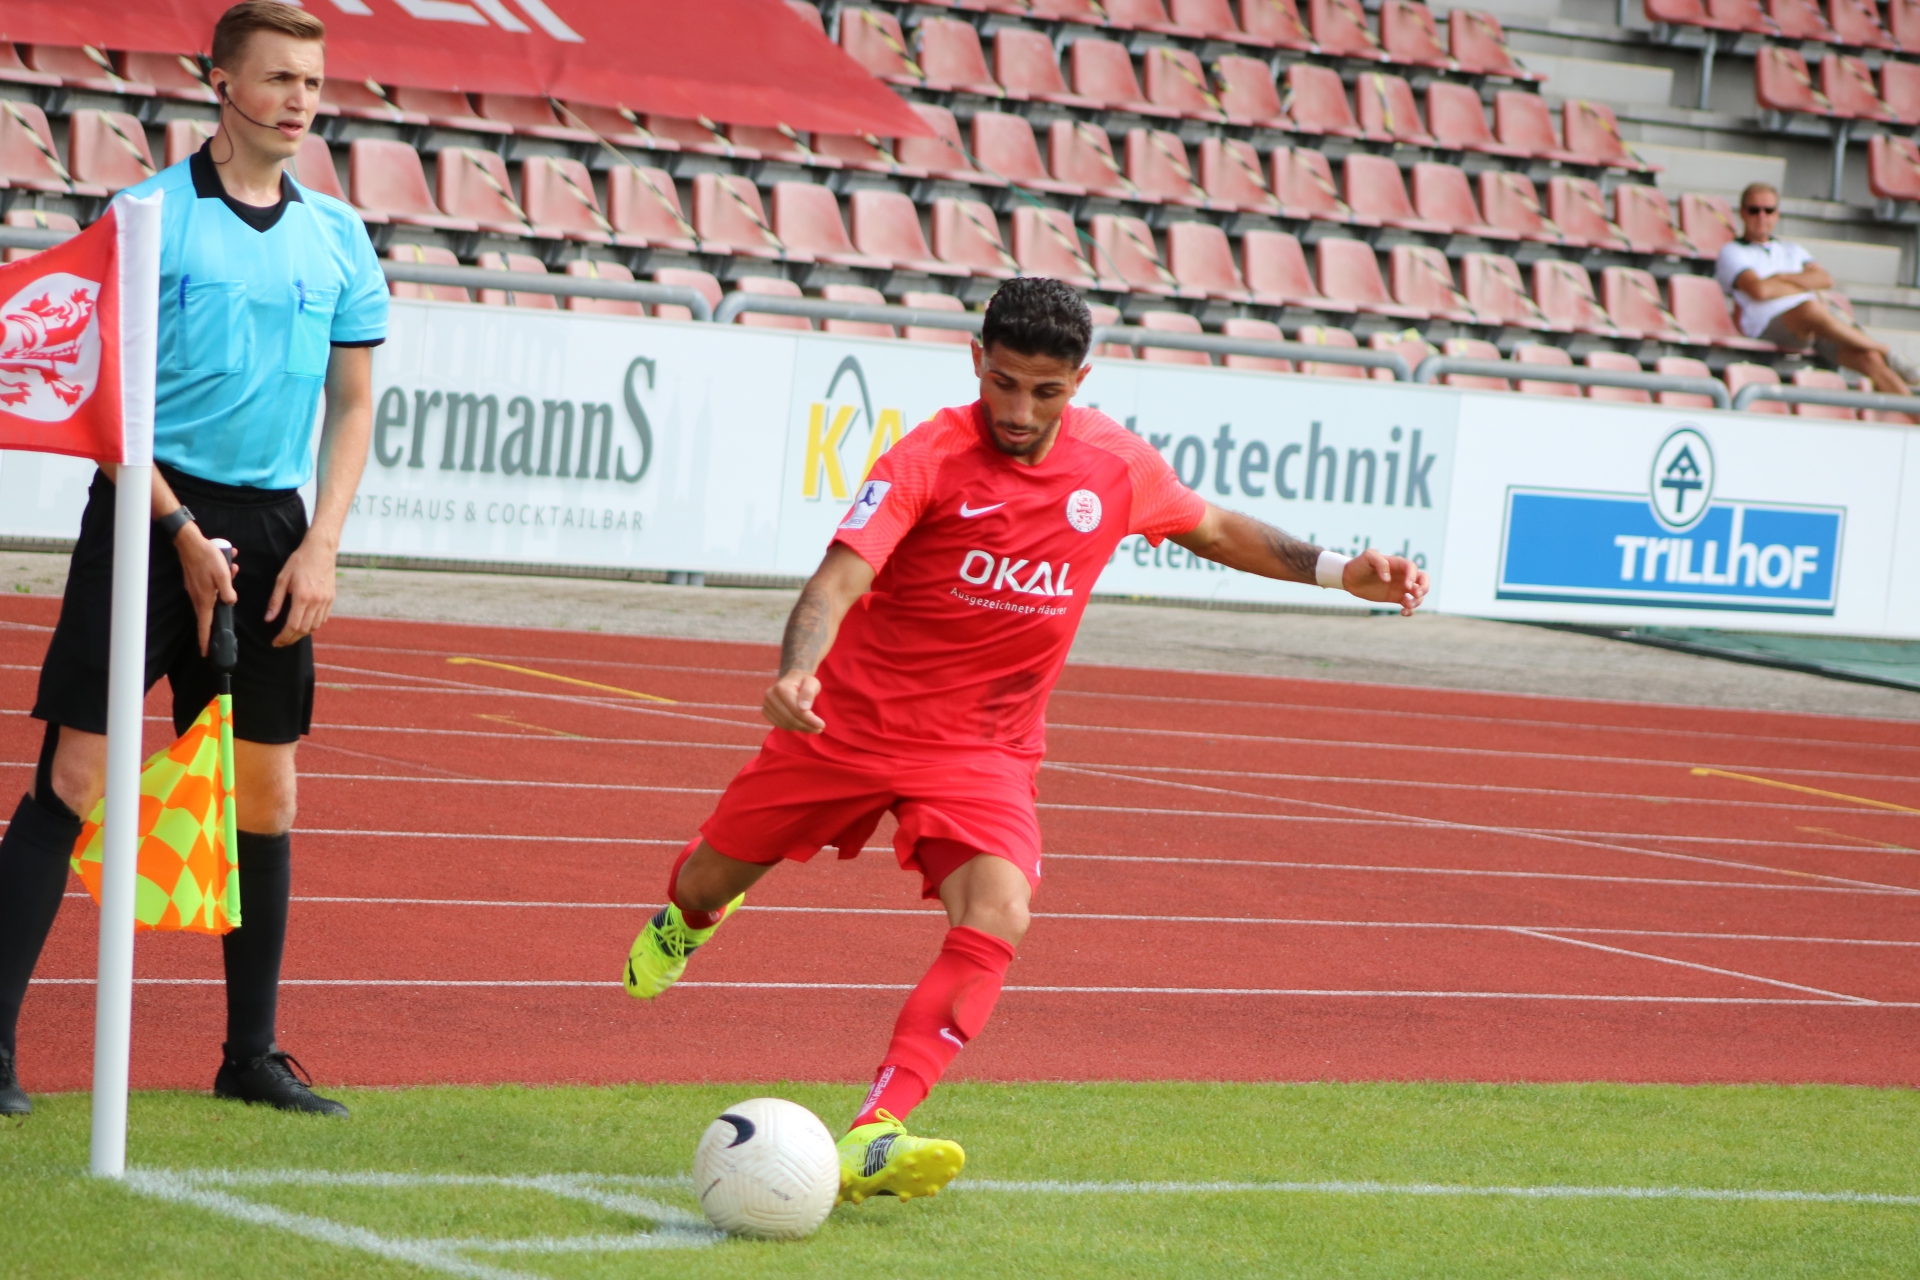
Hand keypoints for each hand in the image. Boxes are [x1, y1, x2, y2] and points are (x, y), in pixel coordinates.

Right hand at [177, 525, 237, 656]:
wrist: (189, 542)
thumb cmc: (207, 558)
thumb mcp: (224, 576)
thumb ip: (228, 592)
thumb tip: (230, 602)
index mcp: (205, 599)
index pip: (205, 625)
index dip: (205, 639)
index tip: (204, 653)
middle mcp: (198, 596)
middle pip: (210, 611)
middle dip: (222, 608)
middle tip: (227, 608)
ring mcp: (195, 588)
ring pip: (214, 594)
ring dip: (225, 584)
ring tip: (232, 568)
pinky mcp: (195, 580)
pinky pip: (211, 583)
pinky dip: (221, 576)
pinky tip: (228, 562)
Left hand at [265, 535, 336, 646]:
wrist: (321, 550)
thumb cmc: (300, 561)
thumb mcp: (282, 579)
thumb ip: (276, 601)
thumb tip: (269, 619)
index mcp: (302, 597)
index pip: (293, 625)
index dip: (284, 637)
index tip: (275, 642)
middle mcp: (316, 602)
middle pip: (304, 630)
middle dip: (291, 638)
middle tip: (281, 641)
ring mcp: (326, 601)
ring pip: (314, 626)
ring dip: (302, 634)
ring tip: (291, 635)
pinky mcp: (331, 599)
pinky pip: (322, 619)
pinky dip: (313, 626)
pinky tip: (304, 625)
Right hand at [762, 670, 824, 732]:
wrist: (791, 680)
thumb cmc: (804, 681)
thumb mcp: (812, 683)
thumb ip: (809, 693)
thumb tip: (804, 708)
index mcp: (781, 688)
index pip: (796, 710)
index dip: (810, 720)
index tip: (822, 725)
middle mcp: (770, 696)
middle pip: (790, 719)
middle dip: (806, 726)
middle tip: (819, 728)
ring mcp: (766, 704)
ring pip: (785, 724)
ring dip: (801, 728)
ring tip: (813, 727)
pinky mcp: (766, 712)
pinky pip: (780, 725)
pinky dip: (793, 727)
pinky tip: (802, 724)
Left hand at [1342, 550, 1428, 616]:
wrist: (1350, 577)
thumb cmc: (1360, 564)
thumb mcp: (1368, 557)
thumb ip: (1380, 562)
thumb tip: (1388, 578)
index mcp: (1398, 564)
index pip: (1413, 568)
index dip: (1413, 577)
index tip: (1406, 586)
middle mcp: (1403, 575)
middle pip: (1423, 580)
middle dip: (1425, 588)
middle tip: (1416, 595)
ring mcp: (1401, 587)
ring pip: (1418, 594)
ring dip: (1418, 601)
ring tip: (1407, 606)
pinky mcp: (1396, 597)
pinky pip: (1409, 604)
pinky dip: (1410, 610)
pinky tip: (1403, 613)